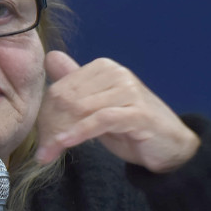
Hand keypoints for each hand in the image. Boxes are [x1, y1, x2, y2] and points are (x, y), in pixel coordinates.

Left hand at [34, 50, 199, 172]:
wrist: (169, 146)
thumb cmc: (131, 127)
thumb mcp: (98, 107)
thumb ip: (76, 84)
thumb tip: (51, 57)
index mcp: (104, 68)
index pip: (62, 87)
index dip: (46, 113)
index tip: (40, 137)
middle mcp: (117, 73)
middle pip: (68, 97)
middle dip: (51, 126)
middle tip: (43, 149)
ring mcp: (129, 91)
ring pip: (81, 109)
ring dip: (61, 134)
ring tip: (48, 153)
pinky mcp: (138, 112)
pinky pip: (101, 120)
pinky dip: (79, 132)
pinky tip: (65, 144)